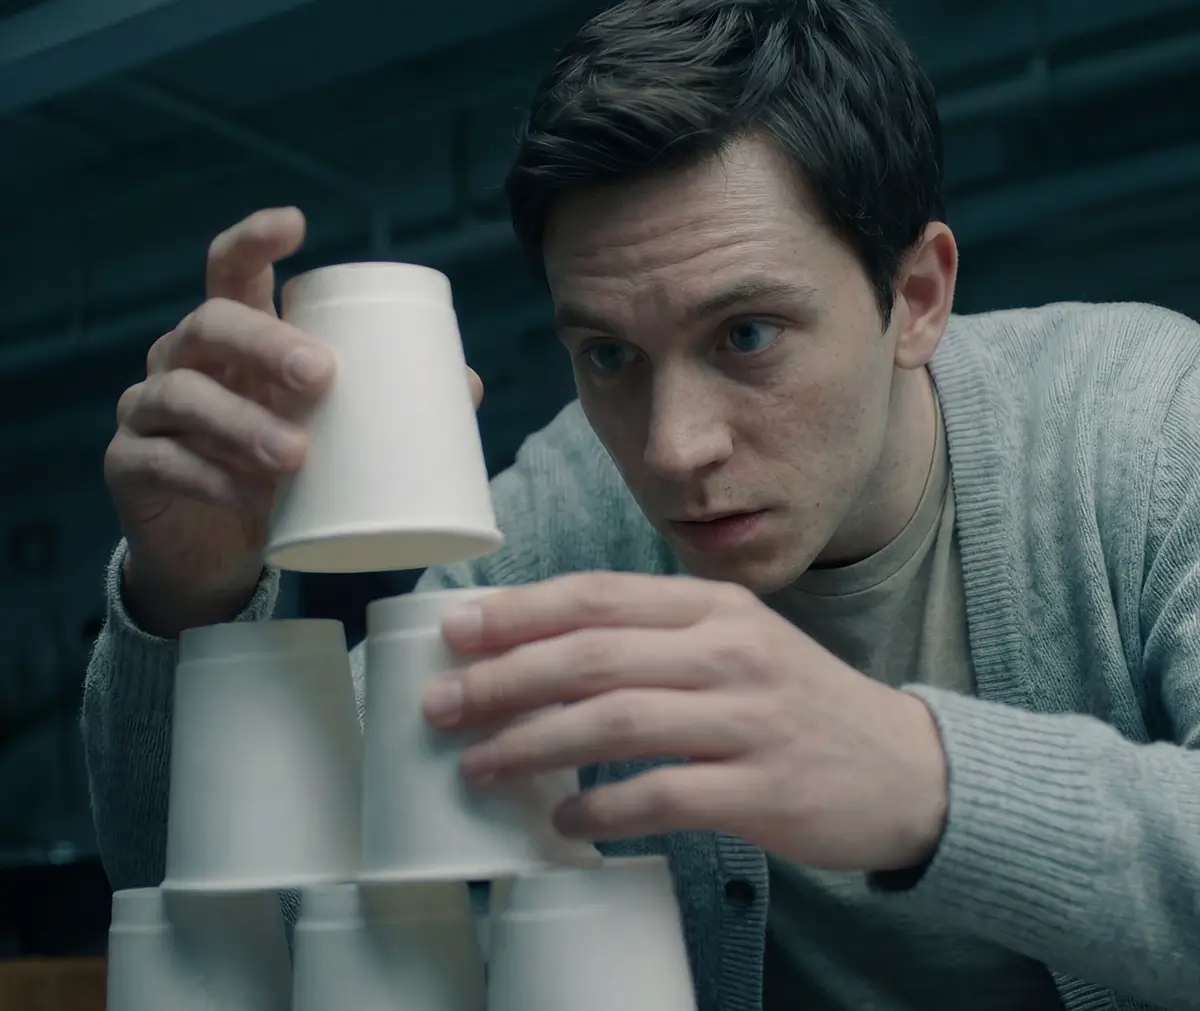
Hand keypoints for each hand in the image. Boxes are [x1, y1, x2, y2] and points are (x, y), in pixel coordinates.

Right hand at [104, 206, 484, 635]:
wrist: (220, 553)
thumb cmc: (279, 473)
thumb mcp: (327, 431)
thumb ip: (382, 404)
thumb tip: (468, 386)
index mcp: (234, 337)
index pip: (231, 270)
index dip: (254, 239)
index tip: (296, 224)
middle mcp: (183, 358)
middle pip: (210, 324)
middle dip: (265, 343)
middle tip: (321, 377)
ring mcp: (150, 410)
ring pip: (182, 395)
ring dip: (241, 424)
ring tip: (295, 457)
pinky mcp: (131, 465)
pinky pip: (162, 461)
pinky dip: (210, 479)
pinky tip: (252, 498)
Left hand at [421, 572, 948, 872]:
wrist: (904, 769)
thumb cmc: (797, 703)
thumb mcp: (737, 643)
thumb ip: (656, 638)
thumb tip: (542, 654)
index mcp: (715, 607)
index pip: (598, 595)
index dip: (519, 612)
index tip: (457, 630)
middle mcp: (729, 651)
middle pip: (592, 654)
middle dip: (503, 679)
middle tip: (442, 704)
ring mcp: (748, 718)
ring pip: (615, 720)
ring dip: (534, 744)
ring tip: (480, 766)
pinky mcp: (761, 789)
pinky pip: (660, 796)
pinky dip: (600, 809)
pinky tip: (563, 820)